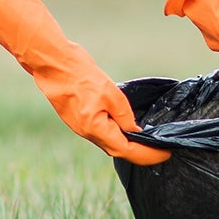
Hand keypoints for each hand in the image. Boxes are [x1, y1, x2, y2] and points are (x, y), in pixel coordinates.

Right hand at [0, 0, 166, 164]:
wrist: (52, 63)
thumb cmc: (80, 74)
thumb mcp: (110, 92)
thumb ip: (123, 115)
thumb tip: (135, 131)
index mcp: (95, 128)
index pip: (127, 150)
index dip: (148, 155)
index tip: (166, 154)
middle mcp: (87, 133)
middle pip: (118, 150)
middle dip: (141, 154)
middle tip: (161, 151)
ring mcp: (81, 127)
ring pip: (109, 143)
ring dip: (128, 145)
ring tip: (148, 143)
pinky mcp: (78, 119)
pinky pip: (101, 133)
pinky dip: (116, 135)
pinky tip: (126, 129)